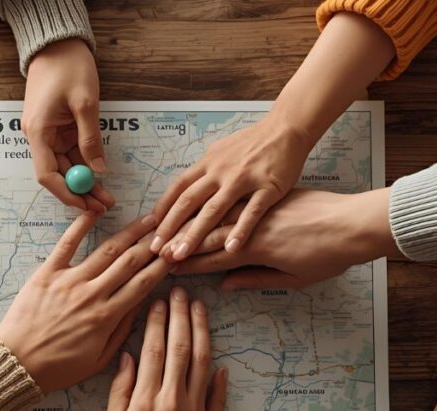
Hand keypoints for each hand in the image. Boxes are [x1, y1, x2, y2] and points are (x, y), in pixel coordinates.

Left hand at [0, 212, 170, 392]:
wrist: (18, 364)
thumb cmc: (59, 367)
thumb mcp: (99, 359)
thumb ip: (122, 330)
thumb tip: (142, 304)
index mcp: (107, 316)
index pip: (143, 283)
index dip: (162, 266)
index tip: (174, 254)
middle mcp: (92, 294)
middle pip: (130, 262)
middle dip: (152, 244)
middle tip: (166, 230)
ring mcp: (70, 280)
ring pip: (107, 250)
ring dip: (130, 233)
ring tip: (146, 219)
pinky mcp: (47, 273)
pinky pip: (67, 244)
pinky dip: (81, 225)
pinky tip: (95, 211)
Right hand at [23, 39, 113, 211]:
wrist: (57, 41)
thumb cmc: (68, 66)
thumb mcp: (85, 103)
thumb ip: (90, 139)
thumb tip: (98, 171)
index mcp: (38, 132)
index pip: (47, 175)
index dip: (67, 193)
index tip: (87, 205)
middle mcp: (38, 135)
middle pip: (58, 173)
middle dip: (80, 191)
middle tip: (105, 204)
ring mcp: (47, 132)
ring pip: (66, 165)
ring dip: (85, 180)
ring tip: (107, 195)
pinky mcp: (56, 127)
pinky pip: (70, 151)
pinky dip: (84, 163)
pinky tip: (100, 173)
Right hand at [103, 287, 227, 410]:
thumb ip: (120, 389)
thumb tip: (129, 356)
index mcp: (146, 401)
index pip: (155, 350)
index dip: (158, 321)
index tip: (159, 301)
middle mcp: (173, 402)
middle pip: (181, 349)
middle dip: (182, 316)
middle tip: (183, 292)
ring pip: (202, 364)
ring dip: (202, 333)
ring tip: (201, 309)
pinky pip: (218, 396)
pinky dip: (218, 375)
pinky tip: (218, 356)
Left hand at [148, 114, 314, 261]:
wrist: (287, 128)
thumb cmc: (254, 143)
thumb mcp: (222, 152)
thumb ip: (205, 171)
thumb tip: (185, 189)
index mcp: (208, 163)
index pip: (178, 188)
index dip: (162, 210)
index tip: (150, 231)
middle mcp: (221, 171)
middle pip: (189, 201)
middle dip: (170, 228)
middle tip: (156, 250)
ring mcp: (243, 178)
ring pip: (214, 210)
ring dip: (194, 234)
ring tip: (181, 256)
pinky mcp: (268, 186)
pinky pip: (252, 212)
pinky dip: (240, 231)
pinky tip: (230, 249)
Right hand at [174, 188, 399, 288]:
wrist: (354, 221)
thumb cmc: (328, 255)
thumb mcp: (293, 277)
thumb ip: (255, 278)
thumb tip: (225, 284)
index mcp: (255, 248)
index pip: (212, 257)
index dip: (189, 263)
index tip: (168, 268)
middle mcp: (250, 223)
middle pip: (205, 232)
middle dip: (178, 240)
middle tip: (155, 248)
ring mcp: (256, 203)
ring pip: (212, 209)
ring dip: (186, 217)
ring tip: (164, 222)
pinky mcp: (265, 191)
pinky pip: (229, 194)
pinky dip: (208, 198)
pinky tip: (193, 199)